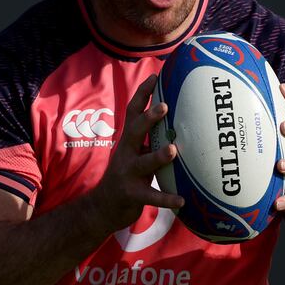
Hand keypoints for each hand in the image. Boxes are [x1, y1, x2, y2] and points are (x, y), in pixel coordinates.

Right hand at [89, 75, 183, 232]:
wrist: (102, 207)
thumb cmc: (128, 174)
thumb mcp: (136, 153)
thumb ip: (151, 139)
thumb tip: (178, 120)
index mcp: (128, 140)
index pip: (133, 112)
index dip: (142, 94)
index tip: (155, 76)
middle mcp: (126, 153)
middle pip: (134, 131)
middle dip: (148, 118)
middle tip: (164, 106)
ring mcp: (127, 174)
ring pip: (143, 163)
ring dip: (158, 156)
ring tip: (173, 150)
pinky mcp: (132, 195)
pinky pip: (151, 197)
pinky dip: (166, 198)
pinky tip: (181, 200)